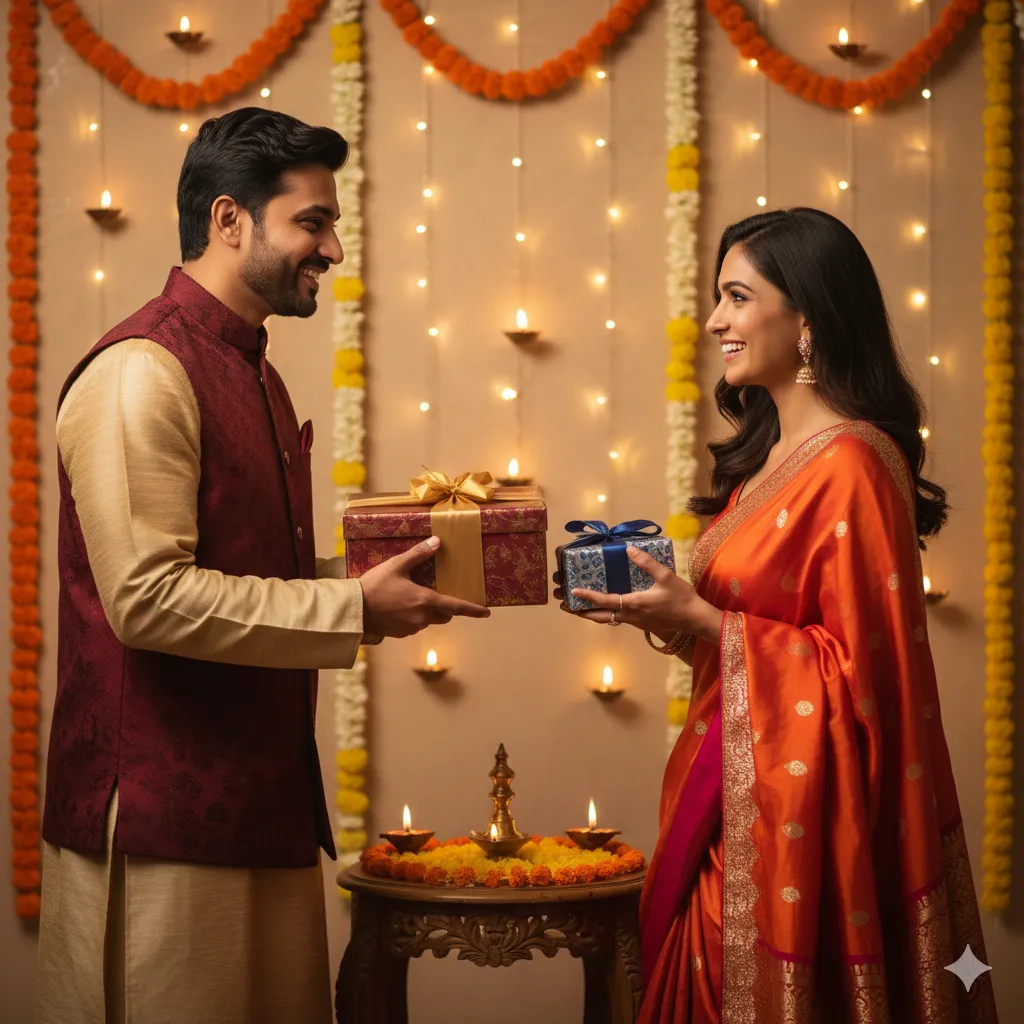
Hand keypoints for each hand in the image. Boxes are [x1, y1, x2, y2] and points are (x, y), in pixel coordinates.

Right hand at [359, 536, 489, 638]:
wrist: (354, 611)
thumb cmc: (375, 586)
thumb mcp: (397, 565)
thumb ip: (418, 554)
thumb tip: (437, 542)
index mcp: (425, 601)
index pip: (456, 607)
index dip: (473, 610)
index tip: (486, 612)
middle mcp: (422, 618)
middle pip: (444, 615)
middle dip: (446, 607)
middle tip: (438, 594)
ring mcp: (411, 628)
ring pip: (429, 621)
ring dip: (428, 611)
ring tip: (413, 596)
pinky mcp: (400, 634)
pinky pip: (414, 625)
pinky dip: (414, 617)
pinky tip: (400, 606)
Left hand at [560, 546, 721, 644]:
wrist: (695, 620)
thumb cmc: (681, 599)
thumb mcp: (666, 577)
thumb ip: (647, 563)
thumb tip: (629, 549)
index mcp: (633, 604)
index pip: (605, 600)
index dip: (587, 596)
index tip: (572, 591)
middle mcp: (630, 616)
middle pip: (598, 617)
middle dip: (580, 612)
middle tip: (564, 605)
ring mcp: (634, 622)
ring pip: (606, 620)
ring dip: (590, 614)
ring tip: (576, 608)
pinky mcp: (640, 623)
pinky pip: (616, 619)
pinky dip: (604, 614)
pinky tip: (603, 607)